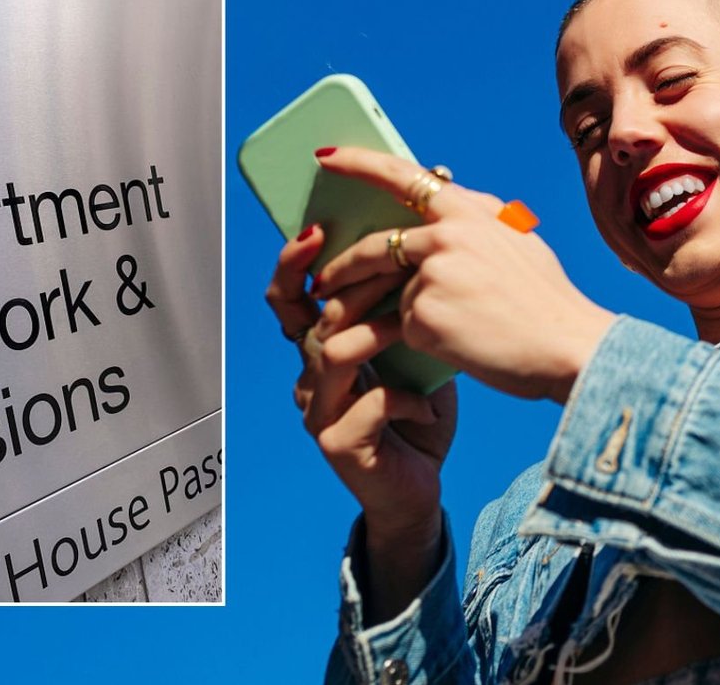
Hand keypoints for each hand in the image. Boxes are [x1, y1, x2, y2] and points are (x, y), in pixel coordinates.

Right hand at [265, 224, 456, 540]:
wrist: (419, 491)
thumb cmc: (416, 420)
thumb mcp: (414, 357)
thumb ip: (405, 314)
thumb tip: (423, 254)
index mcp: (323, 353)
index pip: (292, 300)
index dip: (293, 264)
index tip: (315, 228)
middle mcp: (311, 379)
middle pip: (306, 319)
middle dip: (340, 283)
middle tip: (375, 258)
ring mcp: (319, 412)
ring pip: (333, 355)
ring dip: (379, 335)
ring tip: (415, 329)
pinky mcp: (338, 443)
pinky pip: (368, 403)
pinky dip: (406, 400)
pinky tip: (427, 407)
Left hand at [313, 147, 615, 403]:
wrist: (568, 347)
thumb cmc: (545, 301)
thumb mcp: (518, 241)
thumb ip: (477, 223)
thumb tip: (447, 209)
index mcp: (468, 211)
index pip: (403, 175)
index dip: (360, 163)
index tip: (325, 158)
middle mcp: (446, 236)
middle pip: (375, 247)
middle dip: (341, 267)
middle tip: (322, 280)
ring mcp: (432, 275)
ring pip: (392, 290)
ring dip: (372, 306)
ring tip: (358, 322)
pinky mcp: (423, 316)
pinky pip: (403, 326)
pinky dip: (416, 337)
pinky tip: (448, 346)